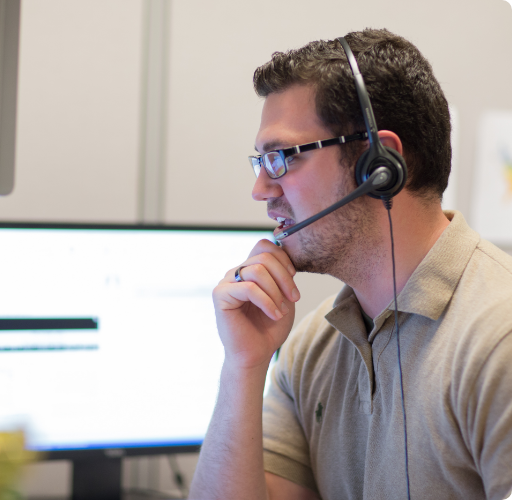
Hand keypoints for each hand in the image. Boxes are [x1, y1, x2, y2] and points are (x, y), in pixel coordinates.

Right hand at [213, 239, 299, 370]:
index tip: (293, 280)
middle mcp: (236, 272)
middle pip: (264, 256)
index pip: (264, 246)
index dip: (283, 258)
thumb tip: (285, 254)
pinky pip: (248, 288)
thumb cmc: (269, 328)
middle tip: (294, 298)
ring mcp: (227, 282)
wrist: (256, 354)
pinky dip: (267, 301)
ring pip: (257, 269)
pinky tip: (274, 314)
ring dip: (276, 291)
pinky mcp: (220, 295)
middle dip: (284, 277)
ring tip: (281, 310)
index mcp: (250, 269)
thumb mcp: (283, 296)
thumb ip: (282, 275)